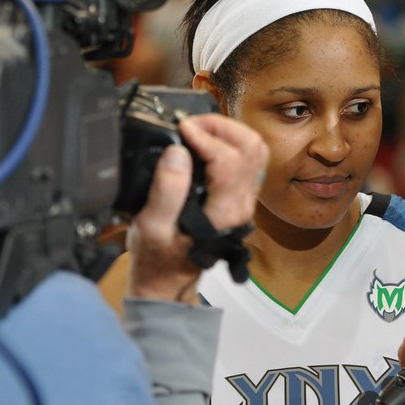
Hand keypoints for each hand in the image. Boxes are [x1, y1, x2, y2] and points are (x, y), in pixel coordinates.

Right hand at [126, 114, 267, 303]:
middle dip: (221, 126)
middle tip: (192, 124)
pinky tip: (205, 142)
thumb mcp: (150, 228)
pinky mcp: (239, 196)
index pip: (229, 160)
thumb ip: (166, 190)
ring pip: (254, 151)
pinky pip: (247, 160)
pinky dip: (229, 143)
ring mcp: (244, 200)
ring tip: (197, 129)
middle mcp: (241, 204)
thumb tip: (178, 153)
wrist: (170, 280)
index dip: (205, 136)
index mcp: (223, 212)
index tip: (181, 128)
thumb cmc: (158, 260)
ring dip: (227, 132)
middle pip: (251, 147)